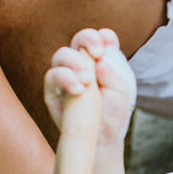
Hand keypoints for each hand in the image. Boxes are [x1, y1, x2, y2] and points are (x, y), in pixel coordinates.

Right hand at [43, 27, 135, 144]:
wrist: (103, 137)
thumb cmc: (113, 112)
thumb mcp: (121, 91)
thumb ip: (113, 72)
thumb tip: (100, 58)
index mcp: (100, 60)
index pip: (97, 39)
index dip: (100, 36)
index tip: (106, 43)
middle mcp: (81, 64)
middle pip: (77, 41)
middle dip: (86, 39)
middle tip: (97, 53)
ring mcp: (65, 76)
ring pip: (61, 55)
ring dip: (74, 61)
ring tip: (87, 78)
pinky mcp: (52, 91)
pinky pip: (51, 76)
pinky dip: (64, 78)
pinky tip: (78, 89)